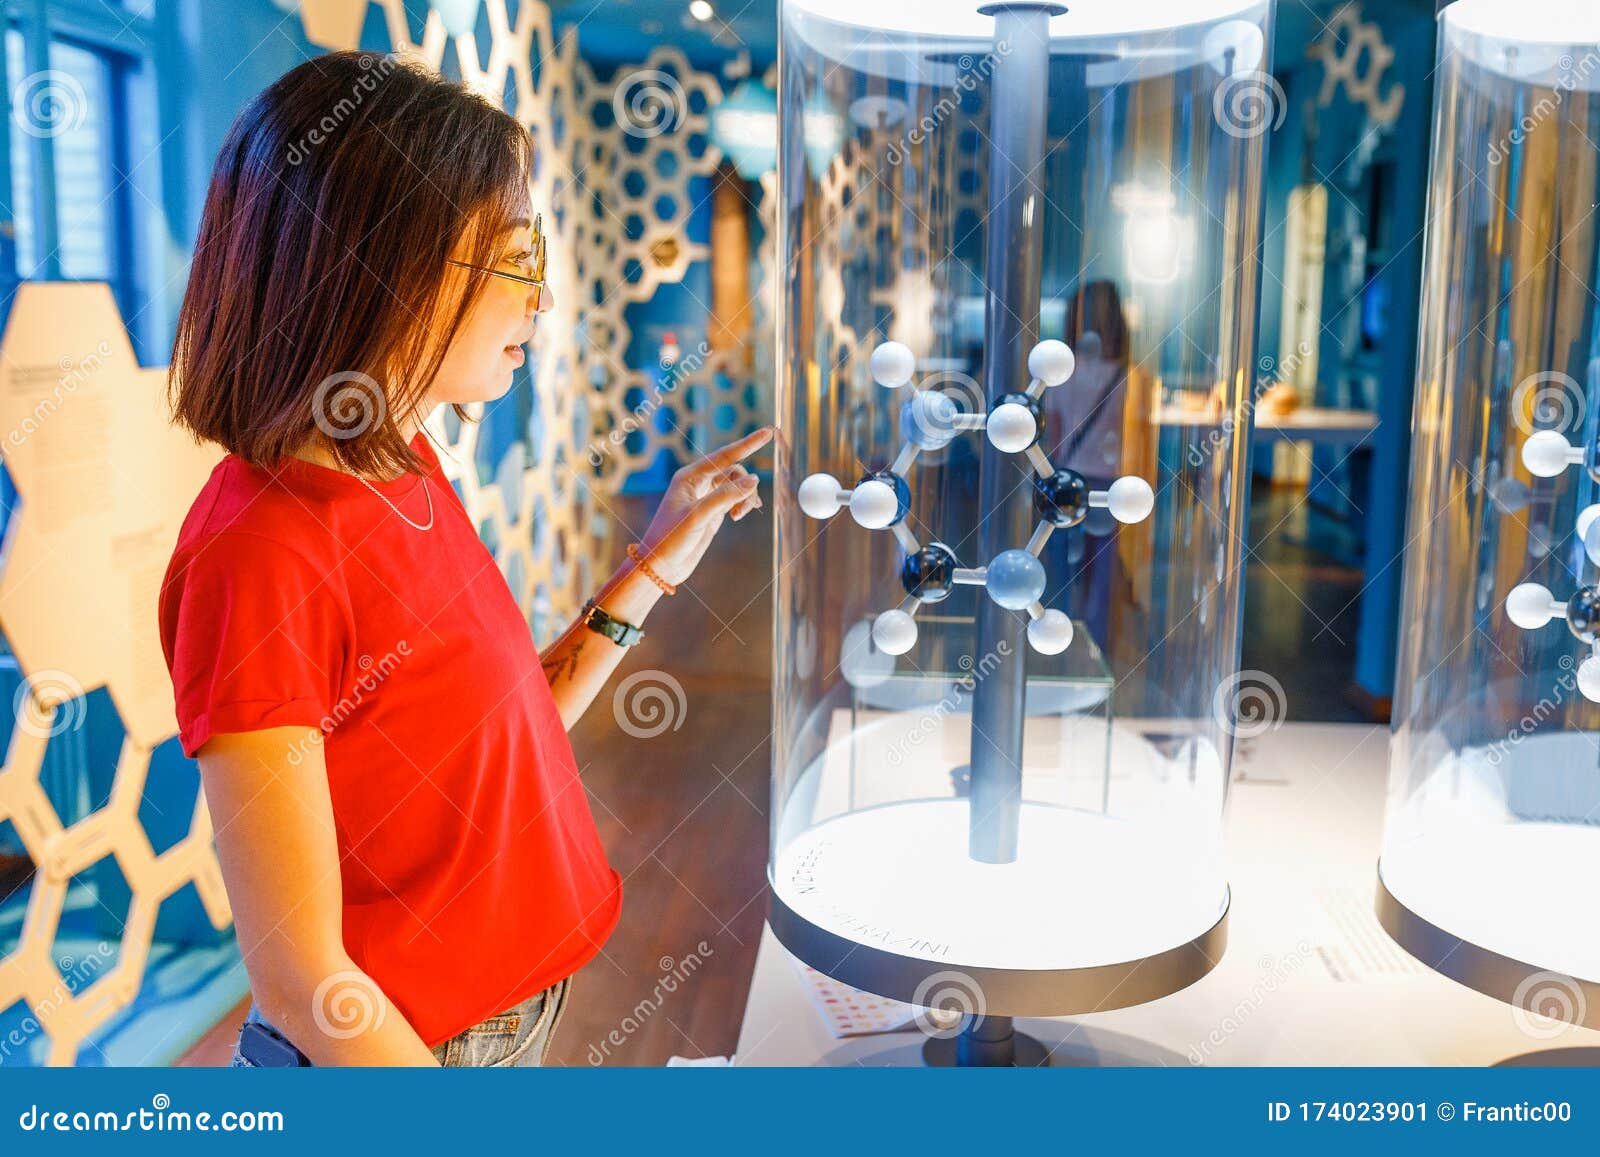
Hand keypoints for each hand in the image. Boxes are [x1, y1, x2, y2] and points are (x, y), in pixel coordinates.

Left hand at [637, 427, 772, 586]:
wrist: (661, 566)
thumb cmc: (671, 539)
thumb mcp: (698, 516)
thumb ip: (726, 496)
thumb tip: (753, 478)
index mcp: (689, 476)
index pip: (724, 455)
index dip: (748, 443)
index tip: (768, 432)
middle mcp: (698, 483)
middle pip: (734, 471)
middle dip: (745, 486)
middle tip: (742, 510)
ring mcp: (706, 497)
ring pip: (736, 485)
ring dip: (744, 497)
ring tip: (739, 516)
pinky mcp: (712, 512)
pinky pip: (735, 498)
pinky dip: (744, 503)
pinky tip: (745, 511)